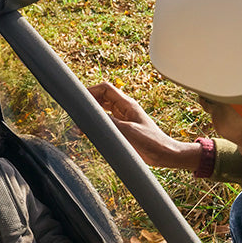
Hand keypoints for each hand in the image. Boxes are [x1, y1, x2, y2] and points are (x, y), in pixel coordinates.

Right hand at [88, 82, 203, 170]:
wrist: (164, 154)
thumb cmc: (151, 142)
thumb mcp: (127, 131)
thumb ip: (109, 122)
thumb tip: (91, 116)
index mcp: (127, 104)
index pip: (105, 88)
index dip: (90, 90)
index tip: (79, 99)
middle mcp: (124, 109)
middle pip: (101, 97)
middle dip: (88, 103)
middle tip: (77, 114)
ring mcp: (124, 118)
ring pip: (103, 110)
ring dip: (92, 114)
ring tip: (81, 125)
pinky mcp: (124, 128)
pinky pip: (107, 121)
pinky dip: (97, 124)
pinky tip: (91, 132)